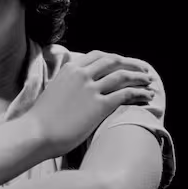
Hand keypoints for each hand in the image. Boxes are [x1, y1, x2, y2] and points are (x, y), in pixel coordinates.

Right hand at [25, 50, 154, 156]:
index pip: (98, 55)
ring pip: (123, 76)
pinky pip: (126, 94)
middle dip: (131, 65)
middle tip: (143, 70)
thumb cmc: (42, 118)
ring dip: (139, 78)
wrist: (37, 132)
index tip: (124, 63)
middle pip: (113, 62)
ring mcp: (91, 89)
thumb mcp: (54, 91)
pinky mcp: (99, 105)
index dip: (115, 58)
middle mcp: (82, 74)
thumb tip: (77, 89)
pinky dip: (140, 93)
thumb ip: (68, 84)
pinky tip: (148, 96)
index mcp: (70, 68)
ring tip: (150, 82)